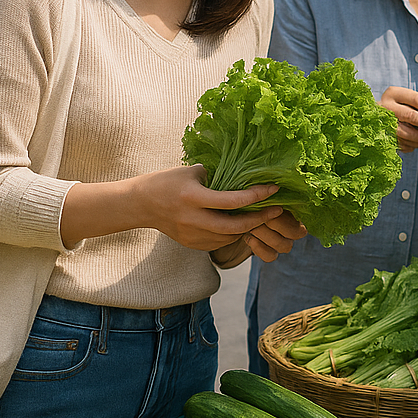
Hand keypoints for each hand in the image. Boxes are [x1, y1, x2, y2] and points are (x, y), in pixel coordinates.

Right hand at [60, 165, 307, 255]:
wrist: (140, 204)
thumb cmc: (167, 182)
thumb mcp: (192, 172)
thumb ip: (218, 176)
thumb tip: (247, 172)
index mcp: (193, 198)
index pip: (232, 200)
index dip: (256, 196)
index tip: (274, 188)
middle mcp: (193, 220)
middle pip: (235, 226)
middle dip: (260, 219)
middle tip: (277, 209)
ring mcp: (192, 236)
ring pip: (230, 237)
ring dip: (248, 228)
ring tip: (264, 216)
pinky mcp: (192, 245)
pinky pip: (220, 243)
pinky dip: (234, 235)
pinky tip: (243, 224)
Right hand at [379, 86, 417, 151]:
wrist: (375, 116)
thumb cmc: (399, 107)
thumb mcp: (407, 101)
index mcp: (393, 93)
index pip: (415, 99)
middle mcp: (385, 106)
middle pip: (410, 116)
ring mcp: (381, 122)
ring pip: (405, 133)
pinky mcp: (381, 136)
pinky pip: (400, 143)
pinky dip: (412, 145)